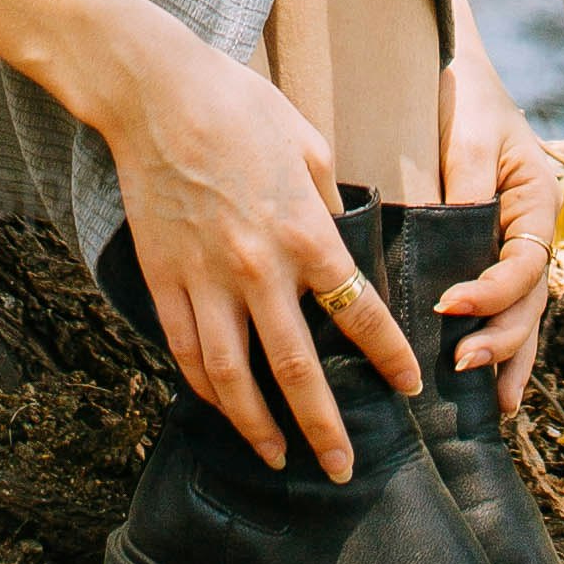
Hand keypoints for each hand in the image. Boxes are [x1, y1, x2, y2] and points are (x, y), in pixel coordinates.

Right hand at [97, 15, 418, 471]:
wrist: (157, 93)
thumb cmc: (241, 107)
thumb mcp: (308, 145)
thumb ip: (329, 202)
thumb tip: (342, 239)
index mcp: (307, 234)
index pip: (359, 316)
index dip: (387, 359)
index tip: (405, 389)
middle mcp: (260, 269)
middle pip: (297, 370)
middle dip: (324, 428)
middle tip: (342, 469)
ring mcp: (207, 279)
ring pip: (234, 377)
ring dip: (258, 426)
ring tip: (277, 457)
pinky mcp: (165, 279)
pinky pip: (187, 350)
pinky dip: (206, 388)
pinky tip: (222, 407)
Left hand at [433, 55, 561, 422]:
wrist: (455, 67)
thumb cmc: (466, 95)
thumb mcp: (473, 134)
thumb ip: (468, 187)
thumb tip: (452, 236)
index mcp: (539, 203)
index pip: (524, 266)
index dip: (490, 294)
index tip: (446, 306)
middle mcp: (533, 230)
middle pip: (529, 301)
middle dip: (501, 340)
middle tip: (461, 367)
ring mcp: (516, 243)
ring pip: (523, 311)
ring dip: (509, 355)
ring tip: (495, 406)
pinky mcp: (489, 249)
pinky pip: (502, 302)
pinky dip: (499, 337)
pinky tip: (489, 381)